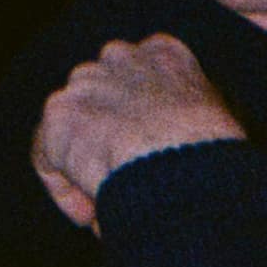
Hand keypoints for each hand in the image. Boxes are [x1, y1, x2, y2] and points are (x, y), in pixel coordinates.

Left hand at [30, 34, 247, 231]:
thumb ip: (186, 125)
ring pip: (74, 129)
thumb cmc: (214, 153)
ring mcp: (87, 81)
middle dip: (106, 138)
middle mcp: (121, 56)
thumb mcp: (217, 126)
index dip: (137, 123)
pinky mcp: (60, 114)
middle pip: (101, 98)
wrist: (184, 160)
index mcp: (165, 53)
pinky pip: (49, 158)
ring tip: (110, 203)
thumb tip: (168, 156)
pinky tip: (90, 213)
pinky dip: (65, 189)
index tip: (144, 159)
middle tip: (122, 181)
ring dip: (86, 166)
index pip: (138, 77)